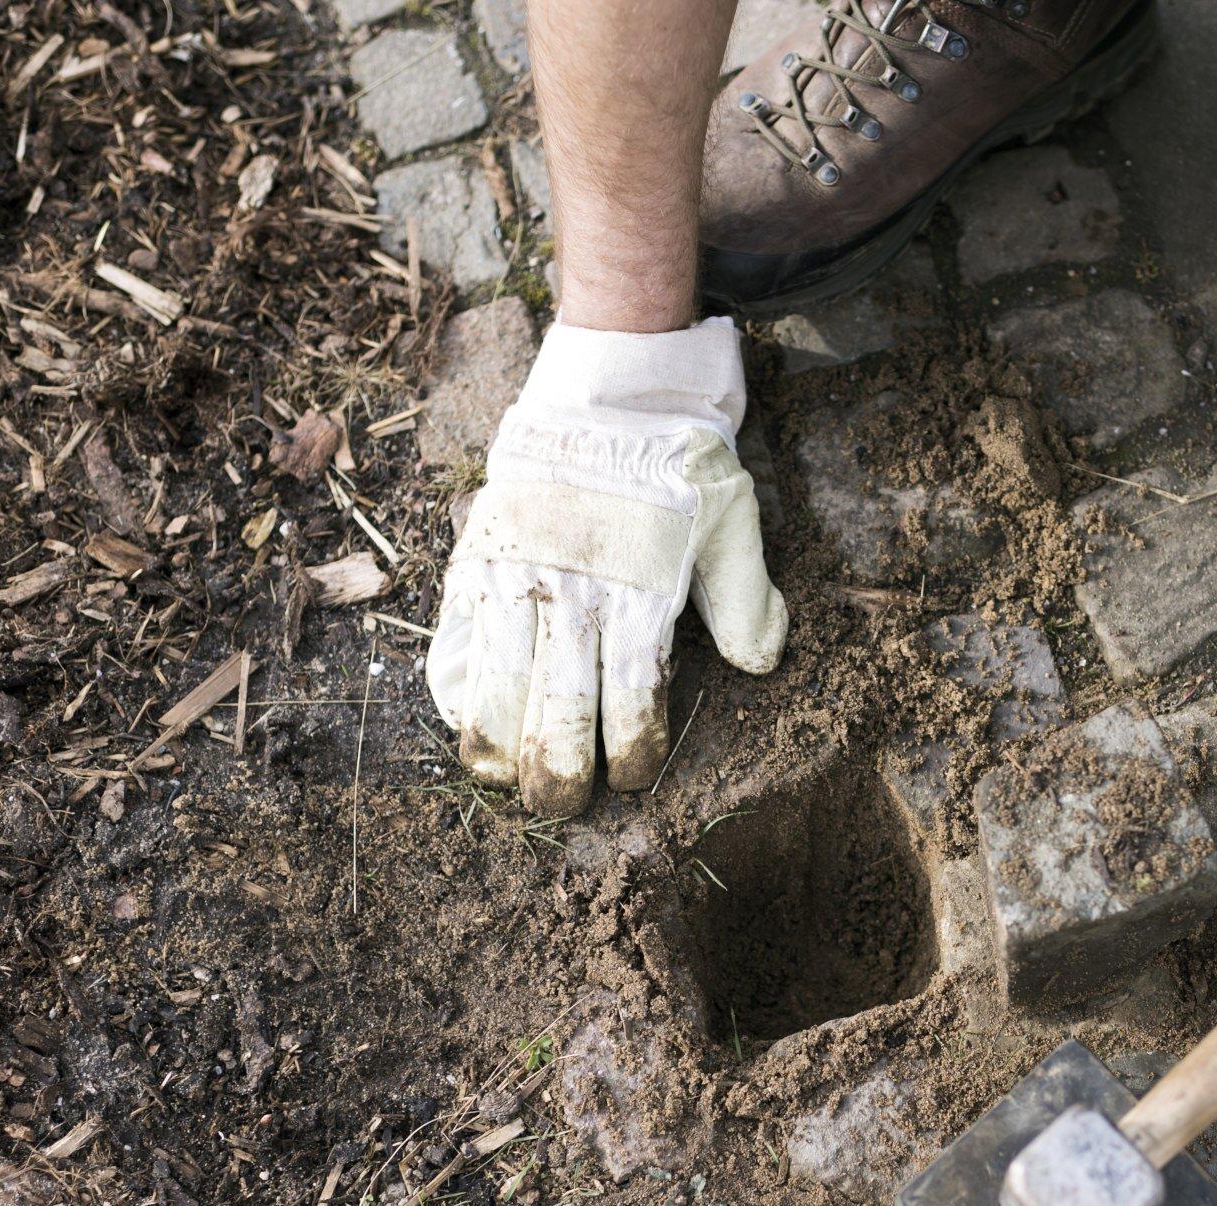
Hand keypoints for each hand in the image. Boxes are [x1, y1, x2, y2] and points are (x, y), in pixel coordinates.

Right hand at [424, 317, 787, 815]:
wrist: (605, 390)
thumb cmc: (675, 462)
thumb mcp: (732, 520)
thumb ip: (748, 596)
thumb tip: (762, 663)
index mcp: (639, 592)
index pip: (632, 698)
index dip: (631, 753)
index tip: (632, 778)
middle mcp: (574, 592)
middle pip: (558, 710)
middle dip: (557, 773)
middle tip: (559, 804)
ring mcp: (517, 577)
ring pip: (497, 687)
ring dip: (497, 746)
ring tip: (504, 779)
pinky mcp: (477, 561)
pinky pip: (455, 639)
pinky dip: (454, 689)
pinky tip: (466, 722)